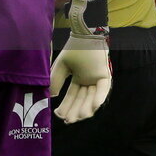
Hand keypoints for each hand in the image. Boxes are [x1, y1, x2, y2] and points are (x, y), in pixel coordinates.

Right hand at [50, 0, 110, 123]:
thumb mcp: (61, 66)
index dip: (66, 106)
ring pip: (92, 97)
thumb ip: (56, 80)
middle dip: (74, 111)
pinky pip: (103, 90)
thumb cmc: (73, 47)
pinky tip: (92, 108)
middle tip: (68, 121)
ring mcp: (97, 78)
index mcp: (78, 78)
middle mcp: (88, 80)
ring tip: (78, 118)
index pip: (72, 96)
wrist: (84, 34)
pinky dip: (98, 99)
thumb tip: (51, 96)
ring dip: (85, 108)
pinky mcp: (104, 75)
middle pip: (81, 100)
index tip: (59, 115)